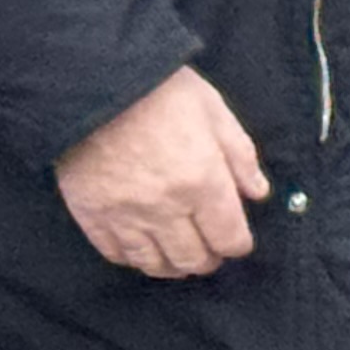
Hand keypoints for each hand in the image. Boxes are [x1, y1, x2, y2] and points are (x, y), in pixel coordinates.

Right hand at [55, 66, 266, 279]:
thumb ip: (240, 157)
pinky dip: (134, 258)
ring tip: (181, 257)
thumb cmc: (161, 91)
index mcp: (203, 180)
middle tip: (211, 252)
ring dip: (173, 266)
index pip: (229, 237)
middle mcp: (166, 207)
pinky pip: (116, 254)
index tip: (239, 241)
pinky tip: (144, 250)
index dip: (238, 245)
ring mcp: (125, 215)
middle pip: (193, 258)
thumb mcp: (215, 112)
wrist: (94, 84)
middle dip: (208, 259)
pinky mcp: (92, 216)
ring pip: (154, 263)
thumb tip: (257, 194)